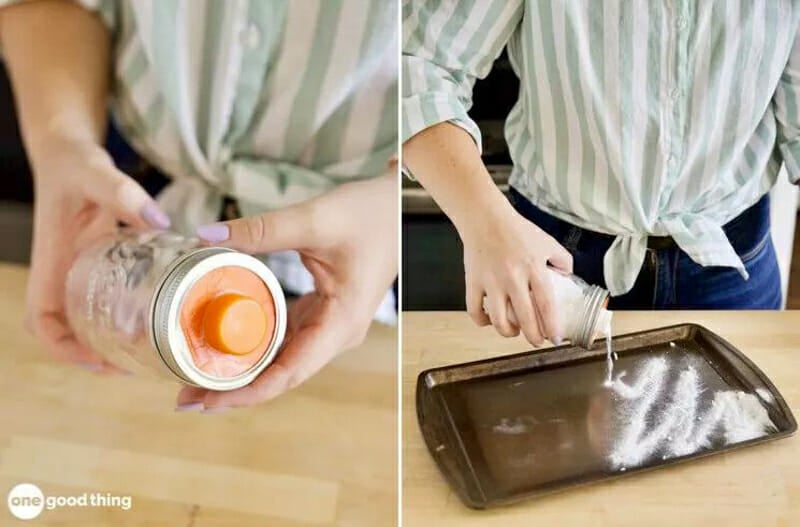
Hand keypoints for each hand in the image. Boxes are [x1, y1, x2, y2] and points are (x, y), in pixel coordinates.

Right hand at [25, 137, 169, 371]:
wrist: (67, 151)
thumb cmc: (75, 164)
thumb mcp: (95, 174)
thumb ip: (124, 193)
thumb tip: (161, 219)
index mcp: (53, 262)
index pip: (41, 321)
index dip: (63, 346)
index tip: (97, 358)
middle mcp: (62, 273)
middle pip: (63, 331)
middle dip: (90, 355)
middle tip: (132, 367)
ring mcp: (79, 270)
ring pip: (83, 320)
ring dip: (106, 342)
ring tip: (145, 355)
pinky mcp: (96, 262)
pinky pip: (101, 299)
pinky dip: (119, 316)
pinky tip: (153, 318)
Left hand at [176, 172, 397, 410]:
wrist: (398, 206)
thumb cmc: (371, 214)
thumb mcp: (314, 220)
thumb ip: (261, 230)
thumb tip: (206, 236)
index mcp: (342, 322)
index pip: (291, 372)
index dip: (248, 392)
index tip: (208, 400)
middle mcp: (337, 333)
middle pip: (282, 375)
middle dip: (234, 389)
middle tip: (185, 397)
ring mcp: (330, 326)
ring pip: (282, 361)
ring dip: (242, 371)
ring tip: (194, 378)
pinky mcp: (322, 313)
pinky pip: (285, 340)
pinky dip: (254, 347)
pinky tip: (223, 346)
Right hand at [458, 200, 571, 345]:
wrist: (484, 218)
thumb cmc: (516, 229)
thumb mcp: (546, 241)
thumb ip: (562, 260)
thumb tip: (569, 277)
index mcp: (533, 268)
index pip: (546, 304)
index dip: (552, 326)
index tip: (556, 338)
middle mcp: (512, 277)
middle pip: (524, 318)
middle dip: (533, 337)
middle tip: (537, 341)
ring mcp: (491, 281)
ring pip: (498, 320)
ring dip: (508, 332)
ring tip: (514, 331)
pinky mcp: (473, 282)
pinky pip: (474, 310)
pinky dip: (481, 321)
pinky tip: (489, 321)